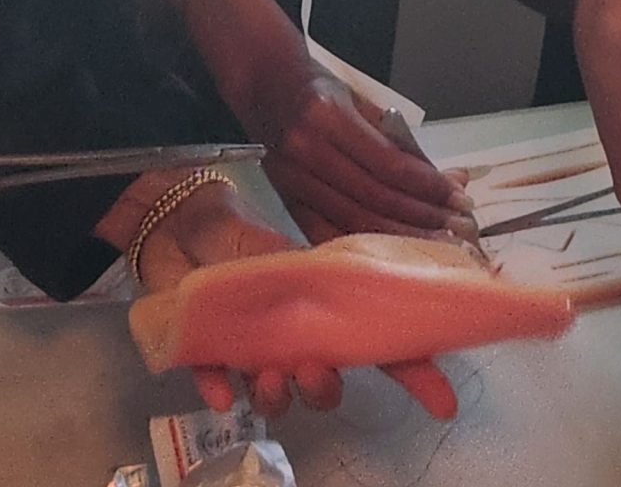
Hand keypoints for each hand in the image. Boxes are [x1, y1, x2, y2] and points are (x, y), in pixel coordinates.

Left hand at [126, 173, 458, 420]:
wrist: (177, 220)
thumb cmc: (236, 232)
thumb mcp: (287, 244)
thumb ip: (324, 264)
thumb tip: (390, 267)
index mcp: (321, 310)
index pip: (373, 349)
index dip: (410, 375)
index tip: (443, 401)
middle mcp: (289, 338)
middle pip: (322, 384)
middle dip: (324, 389)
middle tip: (315, 370)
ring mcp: (247, 350)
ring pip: (272, 395)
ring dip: (276, 396)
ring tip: (270, 377)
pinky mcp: (203, 352)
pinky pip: (213, 383)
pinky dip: (218, 390)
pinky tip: (221, 394)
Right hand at [239, 60, 473, 244]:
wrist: (264, 85)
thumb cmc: (319, 88)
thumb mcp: (359, 99)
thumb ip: (397, 138)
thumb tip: (445, 177)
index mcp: (327, 116)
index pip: (388, 164)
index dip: (428, 185)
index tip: (460, 196)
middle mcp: (306, 150)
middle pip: (374, 198)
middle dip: (423, 216)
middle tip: (459, 227)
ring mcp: (292, 179)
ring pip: (355, 220)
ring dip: (402, 235)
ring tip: (438, 242)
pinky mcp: (286, 199)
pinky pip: (329, 232)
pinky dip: (363, 245)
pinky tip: (393, 252)